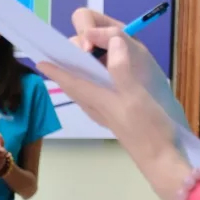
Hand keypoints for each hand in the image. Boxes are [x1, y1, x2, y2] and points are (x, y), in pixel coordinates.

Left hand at [38, 16, 175, 165]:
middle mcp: (97, 107)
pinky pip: (97, 99)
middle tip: (57, 56)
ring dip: (77, 79)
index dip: (56, 70)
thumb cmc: (147, 128)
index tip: (39, 62)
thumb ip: (122, 69)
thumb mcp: (134, 95)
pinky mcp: (117, 119)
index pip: (71, 82)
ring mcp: (106, 115)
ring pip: (84, 94)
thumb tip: (112, 41)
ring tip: (74, 66)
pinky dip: (93, 87)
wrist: (160, 158)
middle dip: (64, 72)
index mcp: (98, 100)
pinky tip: (101, 83)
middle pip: (75, 87)